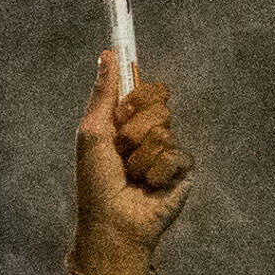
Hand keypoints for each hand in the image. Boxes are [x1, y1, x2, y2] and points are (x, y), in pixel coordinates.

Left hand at [71, 51, 195, 274]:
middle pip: (158, 104)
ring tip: (131, 174)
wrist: (111, 222)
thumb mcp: (93, 131)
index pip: (147, 90)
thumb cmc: (95, 181)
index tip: (125, 107)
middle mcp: (150, 133)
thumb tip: (108, 52)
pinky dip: (155, 171)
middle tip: (121, 146)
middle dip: (135, 125)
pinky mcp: (182, 171)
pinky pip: (176, 155)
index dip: (139, 94)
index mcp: (128, 121)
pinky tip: (148, 186)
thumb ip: (103, 93)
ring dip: (140, 154)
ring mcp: (168, 151)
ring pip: (165, 130)